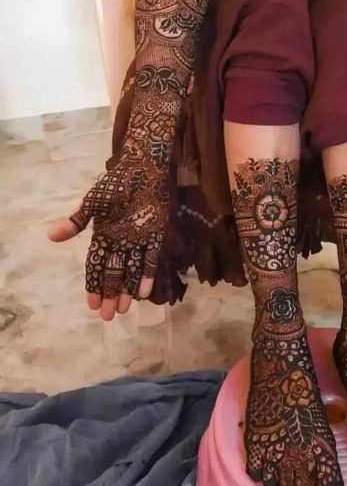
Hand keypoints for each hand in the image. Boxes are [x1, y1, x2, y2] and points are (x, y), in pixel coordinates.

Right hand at [48, 151, 169, 319]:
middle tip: (108, 316)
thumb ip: (76, 222)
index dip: (94, 285)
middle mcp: (120, 242)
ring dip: (127, 289)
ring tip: (125, 310)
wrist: (141, 168)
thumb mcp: (92, 203)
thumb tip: (52, 236)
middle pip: (114, 273)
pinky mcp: (155, 235)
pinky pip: (151, 258)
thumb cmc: (114, 184)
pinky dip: (148, 274)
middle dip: (110, 294)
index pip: (96, 266)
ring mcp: (138, 240)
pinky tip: (144, 292)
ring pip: (132, 270)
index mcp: (103, 236)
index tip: (92, 305)